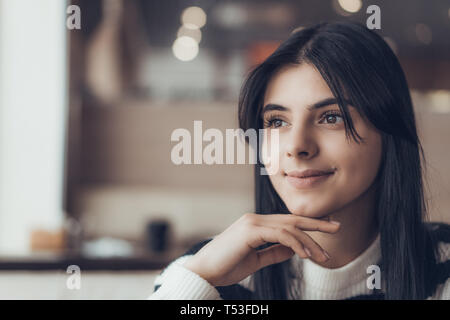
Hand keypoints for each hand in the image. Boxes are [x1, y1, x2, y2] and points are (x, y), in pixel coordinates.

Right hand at [182, 213, 339, 286]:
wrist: (205, 272)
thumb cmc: (227, 267)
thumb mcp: (256, 260)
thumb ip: (274, 252)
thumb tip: (294, 250)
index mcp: (256, 225)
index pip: (287, 222)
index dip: (307, 225)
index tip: (326, 228)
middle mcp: (255, 219)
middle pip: (292, 219)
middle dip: (316, 224)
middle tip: (337, 226)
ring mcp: (252, 223)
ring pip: (289, 228)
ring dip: (309, 242)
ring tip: (324, 257)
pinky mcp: (250, 230)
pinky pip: (279, 235)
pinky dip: (295, 243)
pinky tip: (306, 254)